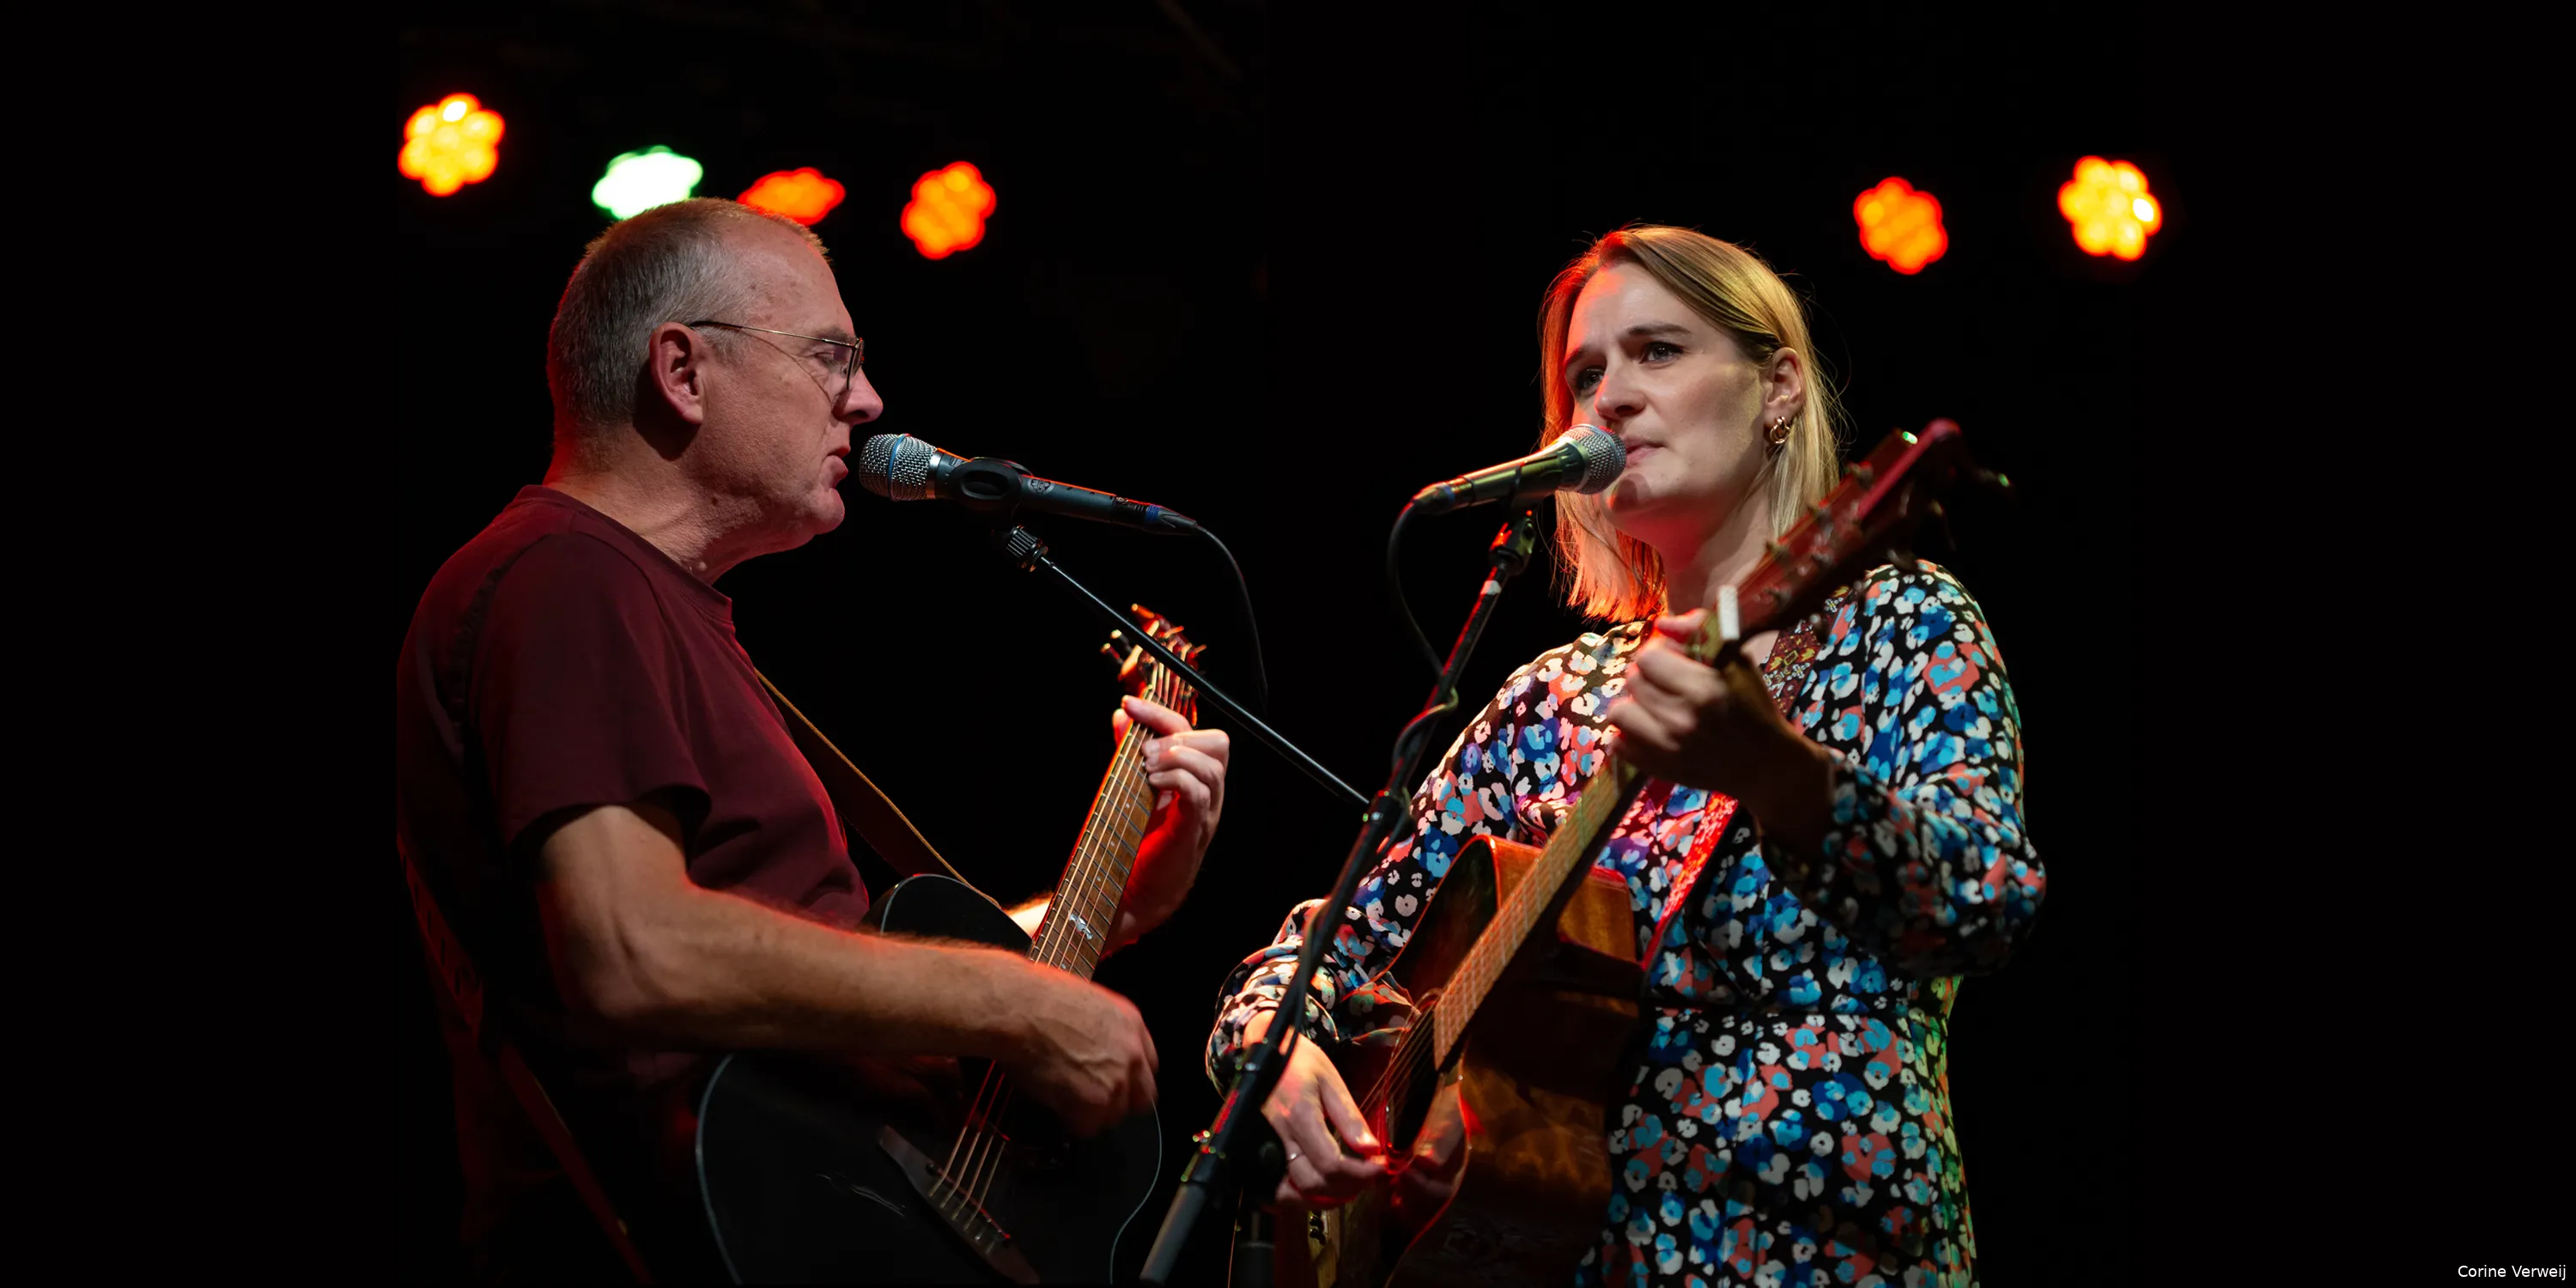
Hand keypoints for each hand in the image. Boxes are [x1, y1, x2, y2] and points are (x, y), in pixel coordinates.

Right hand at [995, 966, 1159, 1137]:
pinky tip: (1053, 1105)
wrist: (1018, 1009)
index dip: (1128, 1078)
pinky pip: (1086, 1128)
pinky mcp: (1093, 1102)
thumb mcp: (1085, 1002)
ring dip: (1090, 1114)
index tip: (1113, 1082)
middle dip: (1117, 1102)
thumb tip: (1092, 1045)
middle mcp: (1132, 1053)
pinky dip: (1070, 1122)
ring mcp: (1116, 1080)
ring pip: (1112, 1116)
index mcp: (1131, 1023)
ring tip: (1063, 1099)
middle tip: (1090, 1100)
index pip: (1148, 1065)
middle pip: (1140, 1097)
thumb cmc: (1036, 997)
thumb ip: (1101, 1030)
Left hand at [1108, 695, 1229, 945]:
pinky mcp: (1192, 833)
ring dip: (1176, 756)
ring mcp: (1203, 815)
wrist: (1129, 895)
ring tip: (1146, 765)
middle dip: (1178, 733)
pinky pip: (1200, 795)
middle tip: (1145, 748)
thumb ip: (1129, 750)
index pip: (1195, 732)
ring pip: (1213, 767)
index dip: (1162, 712)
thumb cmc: (1131, 844)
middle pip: (1217, 744)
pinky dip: (1176, 779)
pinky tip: (1151, 781)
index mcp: (1194, 781)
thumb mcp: (1129, 787)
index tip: (1129, 704)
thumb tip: (1123, 713)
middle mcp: (1206, 795)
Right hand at [1240, 1010, 1387, 1207]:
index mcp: (1299, 1116)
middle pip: (1313, 1184)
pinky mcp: (1259, 1152)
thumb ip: (1349, 1117)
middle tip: (1368, 1177)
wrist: (1262, 1050)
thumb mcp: (1330, 1080)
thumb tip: (1372, 1149)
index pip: (1331, 1163)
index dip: (1361, 1173)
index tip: (1381, 1166)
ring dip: (1325, 1198)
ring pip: (1292, 1193)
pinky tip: (1320, 1189)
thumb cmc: (1299, 1061)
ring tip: (1349, 1185)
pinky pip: (1276, 1189)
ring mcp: (1265, 1147)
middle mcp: (1280, 1137)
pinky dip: (1299, 1198)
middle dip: (1347, 1188)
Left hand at [1604, 609, 1837, 858]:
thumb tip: (1661, 624)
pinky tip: (1651, 729)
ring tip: (1655, 706)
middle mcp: (1681, 719)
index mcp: (1703, 689)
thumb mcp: (1737, 661)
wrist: (1765, 764)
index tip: (1673, 660)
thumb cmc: (1753, 706)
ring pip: (1619, 711)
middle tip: (1668, 683)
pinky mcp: (1658, 769)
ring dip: (1634, 704)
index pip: (1649, 657)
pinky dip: (1630, 734)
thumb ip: (1700, 632)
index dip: (1660, 653)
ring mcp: (1666, 748)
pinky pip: (1618, 744)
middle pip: (1633, 680)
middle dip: (1649, 676)